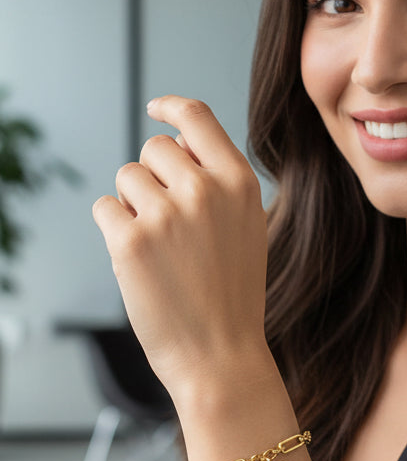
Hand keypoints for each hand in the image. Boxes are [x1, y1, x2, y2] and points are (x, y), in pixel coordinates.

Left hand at [93, 96, 268, 398]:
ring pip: (125, 177)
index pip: (198, 117)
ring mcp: (167, 214)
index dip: (172, 107)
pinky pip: (104, 208)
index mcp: (240, 182)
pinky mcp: (131, 241)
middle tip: (168, 219)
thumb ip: (219, 181)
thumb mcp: (248, 226)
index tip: (156, 109)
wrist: (221, 353)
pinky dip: (114, 229)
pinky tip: (139, 259)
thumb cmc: (233, 292)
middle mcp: (205, 189)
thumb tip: (175, 147)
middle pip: (153, 148)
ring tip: (160, 245)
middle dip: (151, 174)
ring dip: (132, 204)